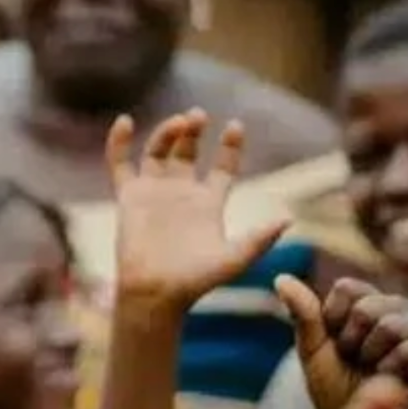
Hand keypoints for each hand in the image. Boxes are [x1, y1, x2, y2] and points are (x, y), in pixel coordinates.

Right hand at [109, 111, 286, 307]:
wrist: (155, 292)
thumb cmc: (195, 280)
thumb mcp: (234, 259)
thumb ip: (260, 238)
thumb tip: (288, 218)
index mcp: (209, 203)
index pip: (223, 166)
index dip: (230, 146)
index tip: (235, 126)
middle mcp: (181, 193)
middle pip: (188, 151)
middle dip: (194, 130)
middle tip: (199, 116)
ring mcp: (154, 193)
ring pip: (158, 151)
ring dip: (167, 132)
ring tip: (179, 122)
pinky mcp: (129, 197)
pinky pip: (120, 163)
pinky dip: (119, 143)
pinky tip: (124, 121)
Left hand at [275, 277, 407, 408]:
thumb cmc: (332, 391)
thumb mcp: (312, 352)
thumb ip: (304, 315)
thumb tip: (281, 277)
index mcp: (364, 308)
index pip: (349, 289)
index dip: (332, 318)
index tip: (332, 344)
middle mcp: (394, 316)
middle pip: (370, 305)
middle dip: (350, 339)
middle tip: (352, 360)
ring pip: (395, 324)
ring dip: (370, 354)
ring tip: (370, 371)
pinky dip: (391, 368)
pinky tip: (387, 380)